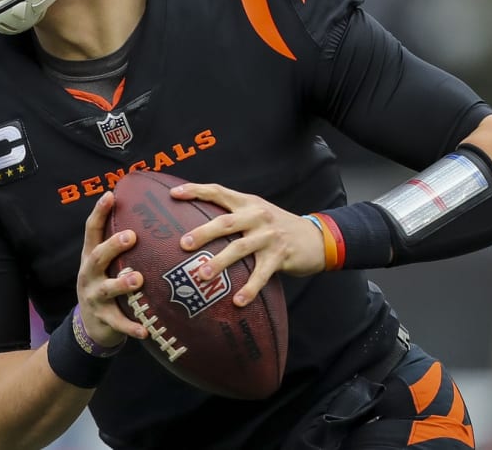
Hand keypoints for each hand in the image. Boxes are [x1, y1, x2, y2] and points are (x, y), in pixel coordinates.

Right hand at [76, 192, 148, 345]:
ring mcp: (94, 296)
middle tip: (132, 236)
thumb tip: (147, 214)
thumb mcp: (106, 264)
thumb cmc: (106, 284)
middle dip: (113, 246)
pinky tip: (145, 329)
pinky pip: (118, 322)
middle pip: (97, 256)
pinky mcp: (103, 318)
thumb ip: (119, 245)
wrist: (90, 325)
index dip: (99, 212)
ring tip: (138, 279)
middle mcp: (89, 274)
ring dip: (122, 283)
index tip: (110, 195)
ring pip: (106, 289)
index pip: (92, 230)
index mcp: (91, 256)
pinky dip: (131, 326)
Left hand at [170, 183, 325, 306]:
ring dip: (220, 262)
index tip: (174, 194)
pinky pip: (261, 275)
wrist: (317, 237)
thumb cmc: (276, 226)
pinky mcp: (280, 257)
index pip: (218, 191)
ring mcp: (269, 236)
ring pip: (240, 248)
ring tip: (202, 276)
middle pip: (225, 222)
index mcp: (247, 202)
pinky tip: (238, 302)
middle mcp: (257, 216)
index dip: (196, 191)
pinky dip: (249, 289)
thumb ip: (233, 214)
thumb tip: (196, 223)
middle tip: (183, 244)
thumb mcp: (256, 211)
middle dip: (202, 233)